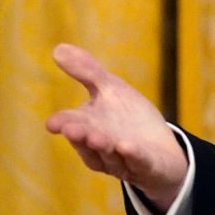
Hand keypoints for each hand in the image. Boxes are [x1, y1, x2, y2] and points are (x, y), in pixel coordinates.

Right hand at [46, 43, 187, 211]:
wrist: (162, 149)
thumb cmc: (130, 119)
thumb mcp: (111, 90)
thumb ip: (87, 72)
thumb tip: (58, 48)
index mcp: (88, 126)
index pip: (70, 124)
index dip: (62, 124)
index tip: (53, 123)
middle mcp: (101, 147)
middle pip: (88, 143)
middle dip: (80, 136)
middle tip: (72, 129)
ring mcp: (123, 160)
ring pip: (110, 156)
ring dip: (104, 147)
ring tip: (99, 138)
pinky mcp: (146, 166)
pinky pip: (138, 163)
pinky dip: (132, 156)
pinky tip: (127, 146)